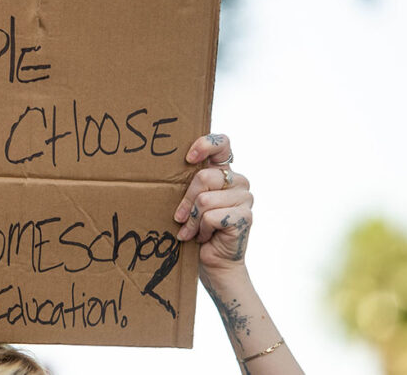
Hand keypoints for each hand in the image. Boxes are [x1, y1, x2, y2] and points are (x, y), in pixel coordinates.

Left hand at [173, 133, 252, 275]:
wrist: (213, 263)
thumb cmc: (196, 231)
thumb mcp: (189, 202)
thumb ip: (188, 184)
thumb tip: (161, 172)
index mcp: (224, 172)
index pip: (222, 144)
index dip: (205, 145)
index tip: (188, 158)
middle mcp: (238, 182)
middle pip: (204, 177)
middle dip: (186, 201)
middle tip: (180, 217)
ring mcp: (245, 199)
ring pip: (205, 200)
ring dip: (193, 221)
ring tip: (195, 231)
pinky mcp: (245, 217)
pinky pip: (211, 217)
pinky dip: (201, 230)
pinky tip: (205, 237)